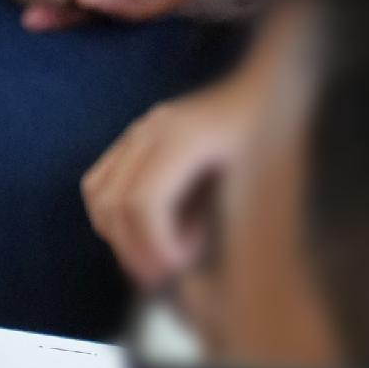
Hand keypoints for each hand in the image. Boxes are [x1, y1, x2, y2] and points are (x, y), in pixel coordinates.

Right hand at [82, 68, 260, 287]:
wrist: (264, 92)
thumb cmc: (270, 137)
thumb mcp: (261, 173)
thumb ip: (225, 216)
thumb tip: (187, 267)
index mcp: (186, 137)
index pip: (144, 202)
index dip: (155, 245)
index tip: (181, 267)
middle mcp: (152, 130)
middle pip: (115, 204)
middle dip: (136, 250)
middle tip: (166, 275)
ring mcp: (137, 131)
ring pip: (99, 198)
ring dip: (120, 237)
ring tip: (157, 256)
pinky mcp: (130, 139)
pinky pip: (98, 186)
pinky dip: (111, 219)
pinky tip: (149, 231)